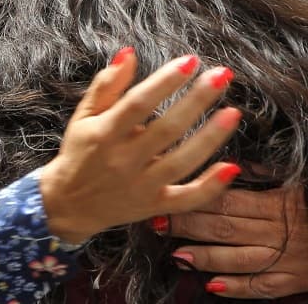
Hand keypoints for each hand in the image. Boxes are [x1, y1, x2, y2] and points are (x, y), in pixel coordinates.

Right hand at [39, 47, 241, 244]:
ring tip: (233, 112)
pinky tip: (232, 166)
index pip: (138, 103)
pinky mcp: (153, 206)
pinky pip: (186, 198)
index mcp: (104, 134)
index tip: (190, 61)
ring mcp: (140, 186)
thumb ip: (105, 85)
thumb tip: (129, 53)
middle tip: (222, 75)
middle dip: (196, 100)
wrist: (69, 204)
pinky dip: (211, 186)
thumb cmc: (79, 151)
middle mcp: (123, 160)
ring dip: (210, 137)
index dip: (165, 81)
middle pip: (166, 129)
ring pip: (182, 161)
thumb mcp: (83, 115)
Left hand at [168, 186, 307, 297]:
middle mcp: (279, 232)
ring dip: (206, 258)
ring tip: (178, 256)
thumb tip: (233, 164)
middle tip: (158, 223)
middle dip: (188, 226)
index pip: (227, 200)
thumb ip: (266, 175)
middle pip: (225, 228)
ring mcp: (287, 259)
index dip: (195, 198)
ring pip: (239, 260)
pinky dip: (238, 288)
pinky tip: (214, 287)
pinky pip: (263, 287)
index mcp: (278, 203)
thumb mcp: (299, 182)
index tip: (167, 195)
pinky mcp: (295, 281)